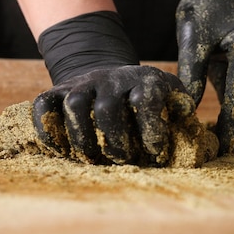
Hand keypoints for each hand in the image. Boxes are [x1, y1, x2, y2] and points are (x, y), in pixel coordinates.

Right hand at [32, 65, 197, 165]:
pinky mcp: (58, 90)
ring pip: (75, 104)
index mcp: (143, 81)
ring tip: (92, 158)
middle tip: (123, 159)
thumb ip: (181, 108)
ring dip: (83, 138)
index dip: (150, 129)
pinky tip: (61, 150)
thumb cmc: (143, 97)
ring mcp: (82, 83)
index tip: (154, 152)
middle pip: (107, 107)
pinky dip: (48, 129)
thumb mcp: (168, 95)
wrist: (107, 74)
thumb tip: (189, 123)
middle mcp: (111, 79)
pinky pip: (44, 105)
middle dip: (115, 141)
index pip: (145, 99)